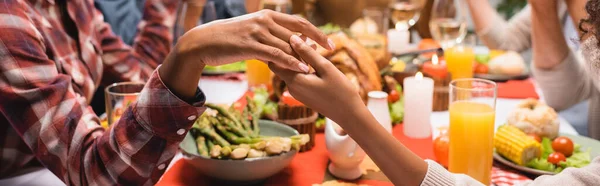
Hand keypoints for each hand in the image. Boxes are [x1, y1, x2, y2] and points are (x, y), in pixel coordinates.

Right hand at [159, 10, 332, 101]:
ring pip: (288, 45)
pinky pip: (276, 54)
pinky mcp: (251, 45)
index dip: (317, 32)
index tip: (330, 42)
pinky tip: (303, 69)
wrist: (203, 42)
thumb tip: (284, 43)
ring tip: (320, 66)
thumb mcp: (251, 31)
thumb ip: (269, 35)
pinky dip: (292, 62)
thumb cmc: (228, 39)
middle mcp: (265, 20)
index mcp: (268, 15)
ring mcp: (258, 32)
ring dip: (305, 56)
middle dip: (317, 42)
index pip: (299, 22)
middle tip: (331, 52)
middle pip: (298, 32)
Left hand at [270, 35, 429, 185]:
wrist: (349, 114)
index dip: (280, 47)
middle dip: (292, 50)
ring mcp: (297, 92)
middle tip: (305, 36)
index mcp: (294, 81)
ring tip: (312, 44)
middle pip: (283, 64)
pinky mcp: (303, 94)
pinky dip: (304, 66)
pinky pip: (299, 76)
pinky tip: (315, 57)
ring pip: (292, 69)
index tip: (293, 36)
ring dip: (299, 57)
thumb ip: (307, 53)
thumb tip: (292, 38)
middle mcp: (291, 88)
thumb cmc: (340, 91)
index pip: (275, 60)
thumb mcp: (325, 68)